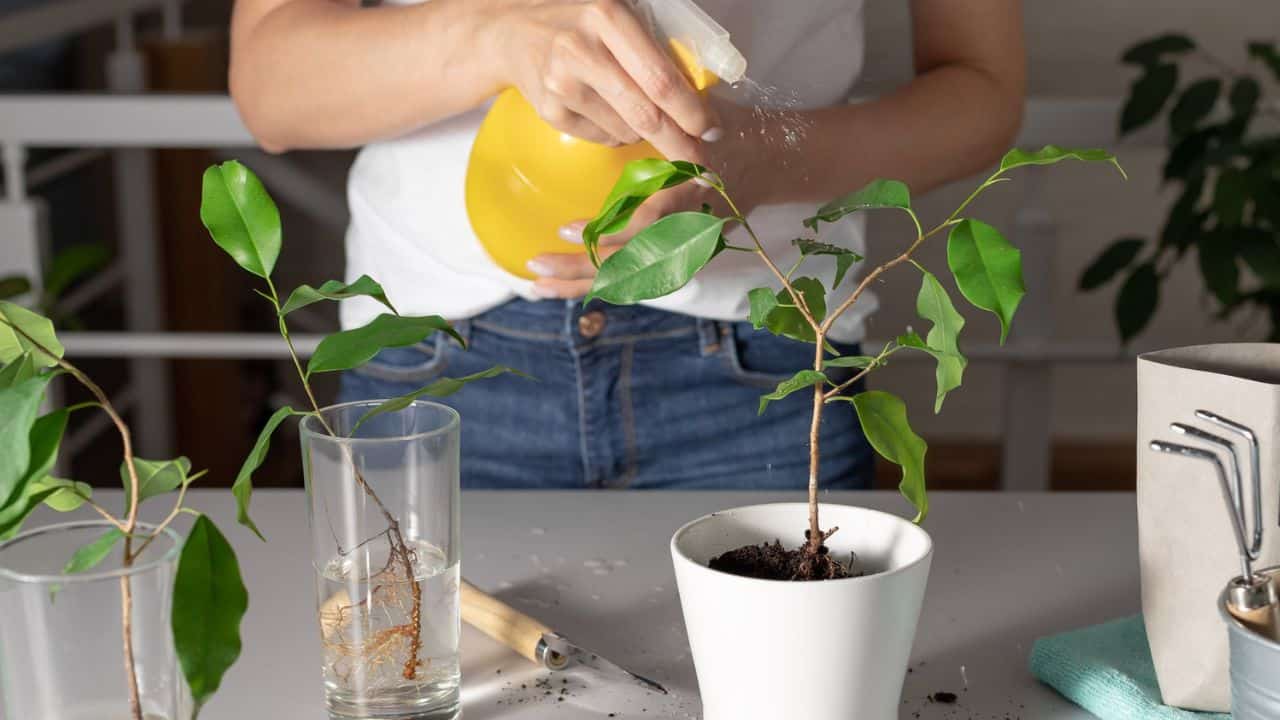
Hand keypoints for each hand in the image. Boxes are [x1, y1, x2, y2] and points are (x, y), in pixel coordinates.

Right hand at [489, 0, 720, 159]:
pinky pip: (604, 138)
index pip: (660, 77)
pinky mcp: (550, 112)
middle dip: (678, 142)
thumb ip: (655, 49)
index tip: (712, 129)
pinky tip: (606, 110)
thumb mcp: (618, 19)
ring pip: (627, 131)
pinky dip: (617, 134)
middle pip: (645, 114)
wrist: (515, 34)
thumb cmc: (582, 25)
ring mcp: (561, 84)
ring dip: (644, 132)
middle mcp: (580, 50)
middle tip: (699, 159)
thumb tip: (700, 98)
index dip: (691, 110)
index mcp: (607, 17)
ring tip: (638, 113)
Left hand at [527, 101, 778, 298]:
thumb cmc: (729, 132)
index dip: (609, 232)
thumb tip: (610, 102)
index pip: (650, 223)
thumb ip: (663, 119)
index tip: (568, 229)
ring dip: (583, 285)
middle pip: (631, 265)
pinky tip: (567, 288)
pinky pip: (636, 279)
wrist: (770, 164)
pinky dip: (601, 285)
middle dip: (580, 269)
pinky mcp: (682, 259)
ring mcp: (688, 252)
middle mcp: (690, 232)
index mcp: (695, 195)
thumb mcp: (699, 120)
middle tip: (536, 265)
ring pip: (630, 281)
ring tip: (538, 286)